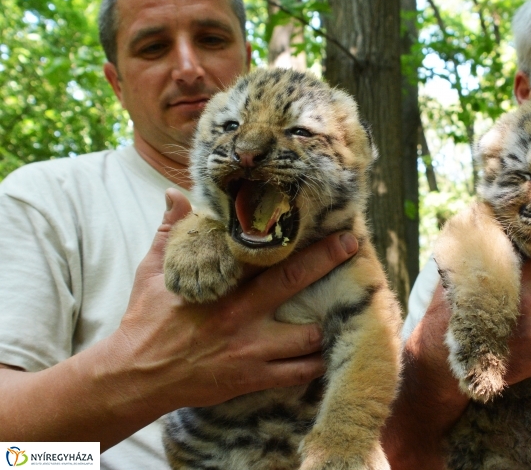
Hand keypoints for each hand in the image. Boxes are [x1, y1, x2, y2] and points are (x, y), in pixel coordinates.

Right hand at [103, 188, 359, 415]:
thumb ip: (171, 233)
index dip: (295, 236)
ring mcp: (251, 349)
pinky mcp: (252, 378)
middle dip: (328, 261)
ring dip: (329, 322)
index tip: (320, 220)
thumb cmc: (146, 321)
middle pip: (296, 282)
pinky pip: (298, 373)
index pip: (266, 253)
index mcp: (221, 286)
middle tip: (353, 244)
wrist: (134, 376)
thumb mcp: (152, 272)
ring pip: (309, 335)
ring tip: (348, 307)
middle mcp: (241, 315)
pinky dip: (318, 364)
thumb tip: (175, 194)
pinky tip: (331, 353)